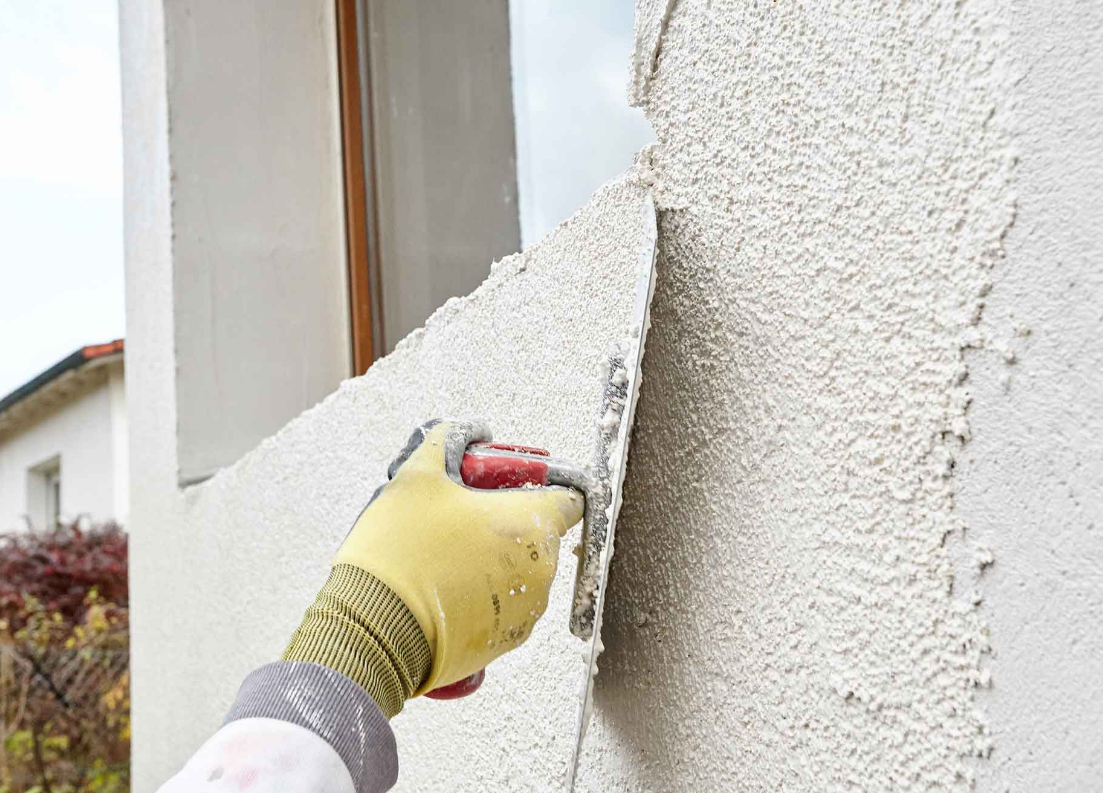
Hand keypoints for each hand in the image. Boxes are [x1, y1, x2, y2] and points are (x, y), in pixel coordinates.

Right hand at [283, 420, 582, 716]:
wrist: (373, 629)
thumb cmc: (401, 550)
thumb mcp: (417, 476)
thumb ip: (447, 440)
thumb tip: (470, 428)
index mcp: (532, 524)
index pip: (570, 497)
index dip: (545, 484)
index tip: (512, 484)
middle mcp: (542, 570)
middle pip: (540, 534)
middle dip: (508, 523)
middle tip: (463, 516)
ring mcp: (527, 612)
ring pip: (522, 573)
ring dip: (496, 561)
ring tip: (447, 555)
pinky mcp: (505, 643)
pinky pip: (505, 608)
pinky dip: (483, 597)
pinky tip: (445, 587)